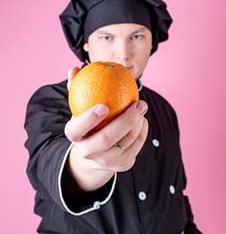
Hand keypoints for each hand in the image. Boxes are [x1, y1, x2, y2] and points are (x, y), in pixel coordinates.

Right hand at [65, 67, 148, 190]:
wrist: (94, 154)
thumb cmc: (87, 123)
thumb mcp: (79, 108)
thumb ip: (76, 88)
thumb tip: (75, 68)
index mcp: (74, 136)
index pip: (77, 128)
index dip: (89, 119)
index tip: (104, 105)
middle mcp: (87, 152)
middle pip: (106, 138)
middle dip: (125, 120)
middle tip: (138, 103)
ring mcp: (105, 161)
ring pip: (126, 142)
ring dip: (138, 122)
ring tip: (142, 107)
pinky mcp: (122, 165)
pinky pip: (136, 146)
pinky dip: (142, 131)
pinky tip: (143, 119)